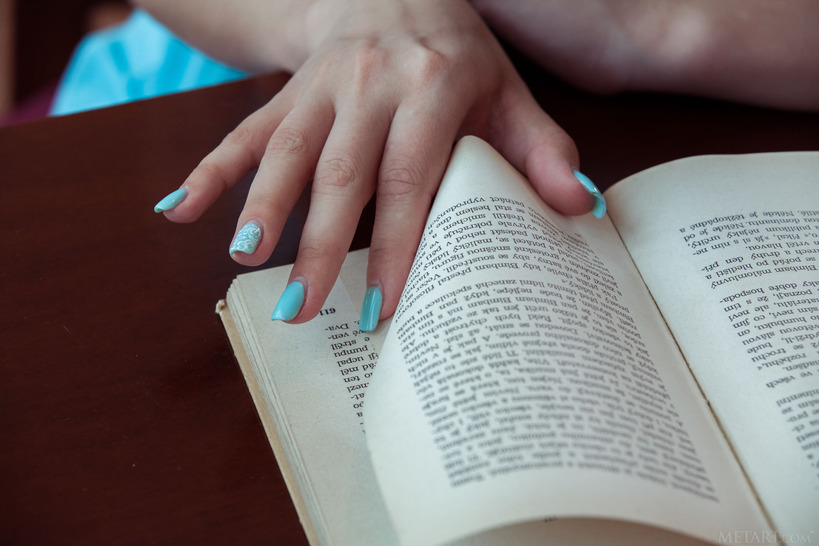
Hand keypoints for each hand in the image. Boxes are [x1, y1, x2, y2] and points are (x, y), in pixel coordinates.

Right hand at [156, 0, 596, 326]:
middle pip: (339, 174)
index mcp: (431, 87)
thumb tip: (579, 208)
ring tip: (245, 260)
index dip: (395, 243)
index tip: (383, 303)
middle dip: (321, 244)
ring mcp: (320, 86)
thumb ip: (542, 148)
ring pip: (284, 149)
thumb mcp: (508, 91)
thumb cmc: (456, 54)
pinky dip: (210, 171)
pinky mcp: (287, 91)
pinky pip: (243, 130)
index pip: (409, 177)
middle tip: (305, 307)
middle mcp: (370, 83)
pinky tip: (178, 210)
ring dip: (259, 206)